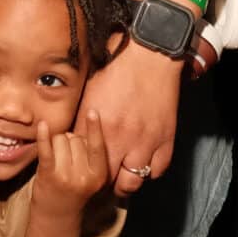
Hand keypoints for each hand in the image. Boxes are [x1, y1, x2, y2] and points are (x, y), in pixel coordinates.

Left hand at [33, 108, 110, 213]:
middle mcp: (84, 176)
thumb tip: (81, 127)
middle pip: (76, 138)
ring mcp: (66, 176)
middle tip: (66, 158)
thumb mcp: (90, 177)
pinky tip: (42, 125)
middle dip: (69, 141)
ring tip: (56, 160)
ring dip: (55, 143)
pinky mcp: (48, 176)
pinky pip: (46, 149)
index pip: (97, 146)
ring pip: (60, 139)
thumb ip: (89, 155)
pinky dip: (43, 136)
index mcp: (99, 175)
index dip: (95, 128)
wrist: (56, 219)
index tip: (93, 111)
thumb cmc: (73, 192)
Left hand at [79, 41, 179, 196]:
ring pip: (131, 182)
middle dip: (100, 182)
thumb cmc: (118, 65)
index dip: (80, 168)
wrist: (151, 54)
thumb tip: (71, 136)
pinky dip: (149, 171)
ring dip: (124, 182)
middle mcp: (120, 137)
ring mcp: (145, 140)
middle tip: (99, 178)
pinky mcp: (165, 138)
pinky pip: (157, 170)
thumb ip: (82, 117)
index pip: (83, 162)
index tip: (81, 168)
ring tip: (121, 176)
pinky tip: (143, 164)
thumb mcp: (90, 89)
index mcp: (97, 124)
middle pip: (105, 178)